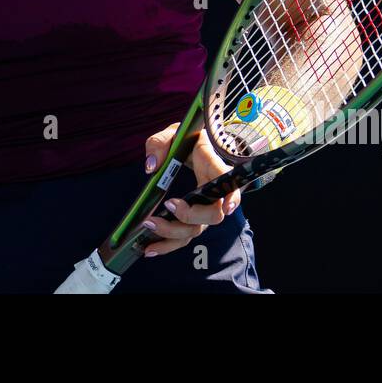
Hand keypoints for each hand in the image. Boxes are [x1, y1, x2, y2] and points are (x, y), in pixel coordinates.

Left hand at [140, 124, 240, 257]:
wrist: (190, 146)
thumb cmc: (185, 140)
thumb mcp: (172, 133)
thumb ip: (160, 144)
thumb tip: (152, 167)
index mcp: (212, 166)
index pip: (228, 183)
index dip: (232, 197)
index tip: (226, 207)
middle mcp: (213, 192)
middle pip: (212, 215)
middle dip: (189, 216)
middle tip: (168, 205)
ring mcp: (204, 207)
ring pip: (197, 230)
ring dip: (173, 233)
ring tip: (149, 227)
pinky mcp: (192, 217)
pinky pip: (184, 236)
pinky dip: (168, 245)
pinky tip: (151, 249)